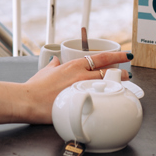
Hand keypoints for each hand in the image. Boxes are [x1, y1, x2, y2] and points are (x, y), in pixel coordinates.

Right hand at [0, 50, 132, 124]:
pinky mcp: (80, 102)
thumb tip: (54, 61)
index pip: (101, 56)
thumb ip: (53, 66)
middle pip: (108, 71)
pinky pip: (98, 99)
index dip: (116, 54)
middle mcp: (81, 75)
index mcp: (74, 65)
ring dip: (117, 84)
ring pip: (106, 84)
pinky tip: (110, 101)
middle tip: (126, 74)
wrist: (29, 101)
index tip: (126, 54)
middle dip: (120, 72)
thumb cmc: (35, 88)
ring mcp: (82, 89)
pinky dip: (106, 99)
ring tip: (123, 85)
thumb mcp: (45, 71)